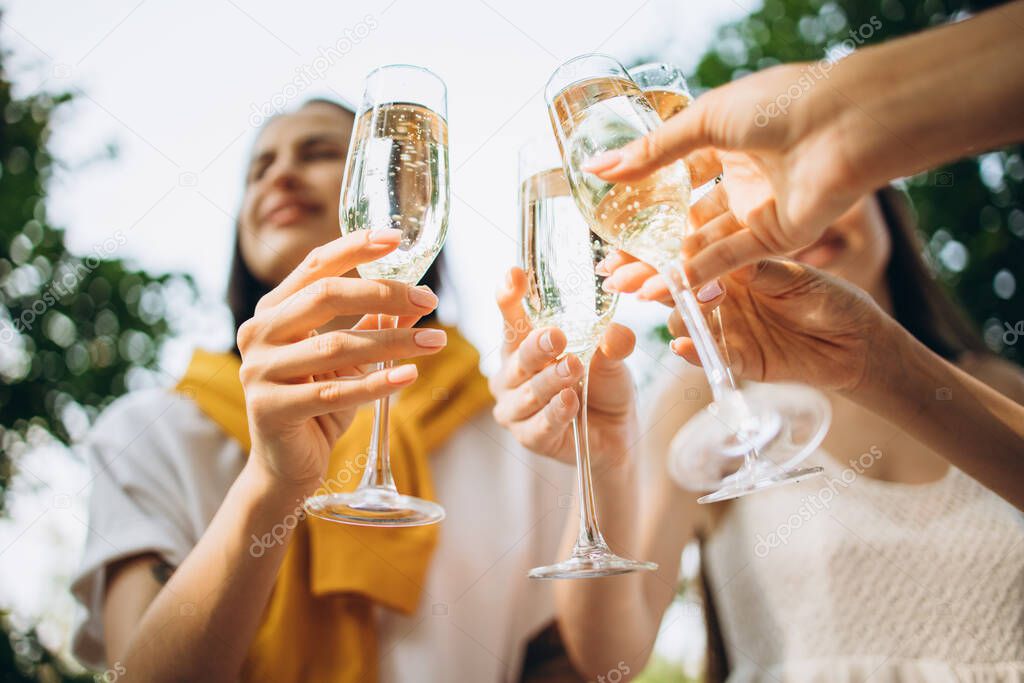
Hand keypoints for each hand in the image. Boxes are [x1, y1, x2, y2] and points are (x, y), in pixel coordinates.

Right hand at [236, 229, 445, 491]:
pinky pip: (334, 392)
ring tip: (436, 341)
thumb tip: (418, 297)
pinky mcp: (271, 409)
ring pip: (335, 346)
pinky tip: (409, 376)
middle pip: (324, 297)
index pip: (315, 266)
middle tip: (428, 297)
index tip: (395, 237)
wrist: (288, 465)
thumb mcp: (349, 359)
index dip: (355, 248)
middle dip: (382, 292)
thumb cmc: (318, 403)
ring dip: (393, 340)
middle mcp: (259, 334)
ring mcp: (259, 372)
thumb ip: (374, 324)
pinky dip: (376, 383)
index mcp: (274, 311)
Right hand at [491, 267, 637, 467]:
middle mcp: (511, 374)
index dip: (509, 296)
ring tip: (574, 368)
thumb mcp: (612, 358)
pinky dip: (555, 413)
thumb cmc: (602, 385)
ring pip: (527, 393)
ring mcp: (516, 408)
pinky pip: (537, 426)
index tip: (514, 275)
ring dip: (550, 381)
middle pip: (517, 356)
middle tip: (556, 336)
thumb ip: (612, 344)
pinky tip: (570, 401)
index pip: (511, 317)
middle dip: (536, 346)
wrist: (616, 432)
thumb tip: (616, 332)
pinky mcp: (529, 438)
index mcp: (523, 345)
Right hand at [584, 63, 859, 284]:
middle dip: (648, 247)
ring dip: (667, 266)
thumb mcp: (703, 121)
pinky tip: (667, 284)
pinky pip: (732, 258)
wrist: (842, 124)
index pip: (676, 180)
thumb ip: (652, 151)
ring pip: (703, 245)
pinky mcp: (778, 237)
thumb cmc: (778, 105)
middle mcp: (742, 179)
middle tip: (613, 270)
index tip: (610, 225)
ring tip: (628, 285)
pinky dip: (701, 272)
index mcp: (727, 142)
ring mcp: (759, 210)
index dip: (643, 203)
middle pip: (685, 221)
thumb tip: (596, 168)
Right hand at [604, 254, 881, 392]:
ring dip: (672, 316)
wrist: (859, 345)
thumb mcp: (797, 277)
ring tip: (663, 310)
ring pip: (685, 322)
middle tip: (619, 281)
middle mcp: (724, 295)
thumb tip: (714, 264)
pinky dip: (694, 353)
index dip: (655, 253)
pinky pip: (708, 356)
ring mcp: (728, 327)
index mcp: (734, 265)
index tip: (627, 250)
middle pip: (674, 288)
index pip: (687, 256)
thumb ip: (757, 272)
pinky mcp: (738, 359)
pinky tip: (681, 348)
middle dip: (645, 283)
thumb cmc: (832, 299)